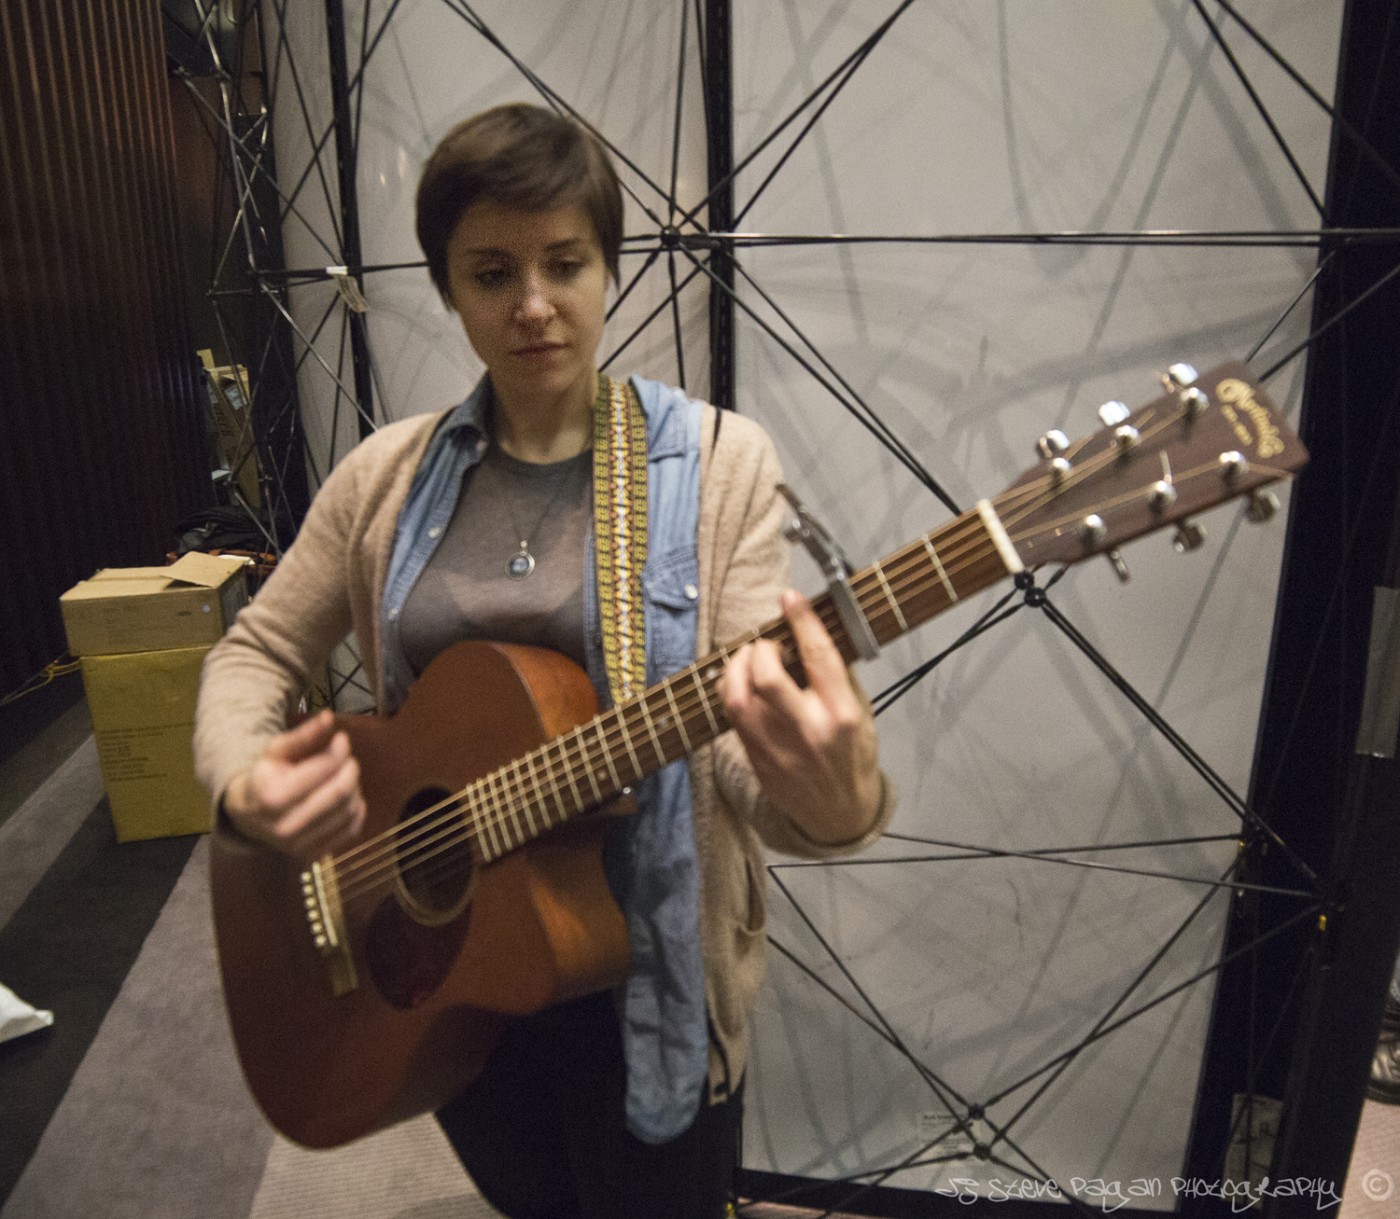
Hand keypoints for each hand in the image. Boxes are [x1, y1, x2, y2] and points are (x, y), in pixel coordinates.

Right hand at [223, 710, 365, 859]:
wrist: (248, 817)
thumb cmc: (265, 777)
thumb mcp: (276, 751)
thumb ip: (303, 734)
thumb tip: (328, 716)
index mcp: (274, 797)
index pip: (324, 769)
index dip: (340, 750)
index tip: (342, 738)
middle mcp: (287, 826)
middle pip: (341, 791)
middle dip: (351, 768)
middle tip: (347, 758)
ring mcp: (301, 845)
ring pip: (350, 810)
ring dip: (354, 787)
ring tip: (343, 775)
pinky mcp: (315, 854)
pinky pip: (352, 828)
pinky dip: (356, 808)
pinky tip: (346, 796)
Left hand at [720, 590, 881, 844]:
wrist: (840, 814)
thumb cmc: (853, 756)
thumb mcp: (861, 713)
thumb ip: (836, 677)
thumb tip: (810, 633)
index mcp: (841, 714)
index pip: (819, 657)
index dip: (802, 622)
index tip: (791, 599)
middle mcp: (808, 730)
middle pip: (766, 677)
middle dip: (760, 649)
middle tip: (767, 646)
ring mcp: (777, 748)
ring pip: (738, 696)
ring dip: (736, 667)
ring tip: (749, 660)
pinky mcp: (756, 759)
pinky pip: (732, 715)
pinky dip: (732, 690)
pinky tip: (742, 682)